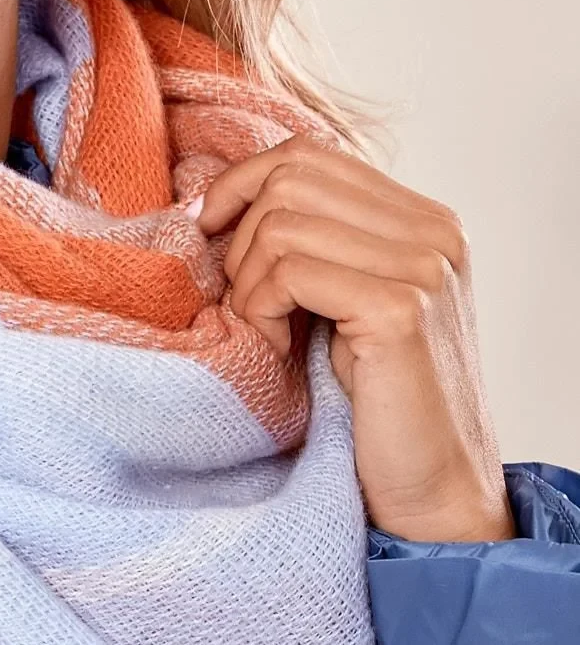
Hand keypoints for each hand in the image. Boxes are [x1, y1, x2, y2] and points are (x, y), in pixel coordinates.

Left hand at [195, 141, 513, 543]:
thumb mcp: (349, 304)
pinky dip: (260, 309)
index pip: (310, 154)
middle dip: (239, 233)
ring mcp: (423, 268)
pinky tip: (274, 351)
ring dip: (247, 282)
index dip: (243, 184)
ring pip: (281, 224)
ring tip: (262, 333)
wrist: (433, 491)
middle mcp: (435, 233)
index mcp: (426, 222)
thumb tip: (217, 199)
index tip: (208, 229)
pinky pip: (289, 273)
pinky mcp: (399, 310)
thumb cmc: (378, 404)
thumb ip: (319, 246)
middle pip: (291, 176)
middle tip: (241, 299)